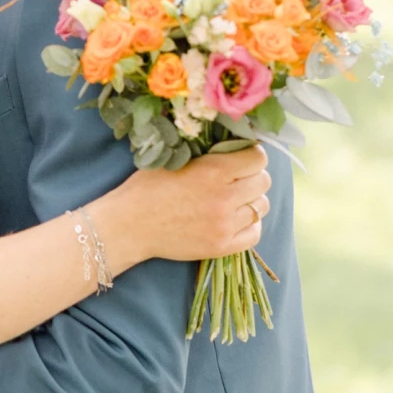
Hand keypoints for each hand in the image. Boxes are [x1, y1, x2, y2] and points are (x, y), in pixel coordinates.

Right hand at [119, 147, 271, 263]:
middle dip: (253, 176)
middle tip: (237, 179)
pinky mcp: (221, 246)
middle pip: (263, 182)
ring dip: (251, 201)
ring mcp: (224, 225)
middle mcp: (224, 198)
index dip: (252, 155)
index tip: (242, 157)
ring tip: (234, 200)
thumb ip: (208, 156)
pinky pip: (255, 234)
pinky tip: (235, 220)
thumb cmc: (146, 188)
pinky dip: (249, 225)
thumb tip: (235, 146)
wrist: (129, 226)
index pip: (257, 158)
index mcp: (212, 171)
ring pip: (261, 207)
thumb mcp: (174, 160)